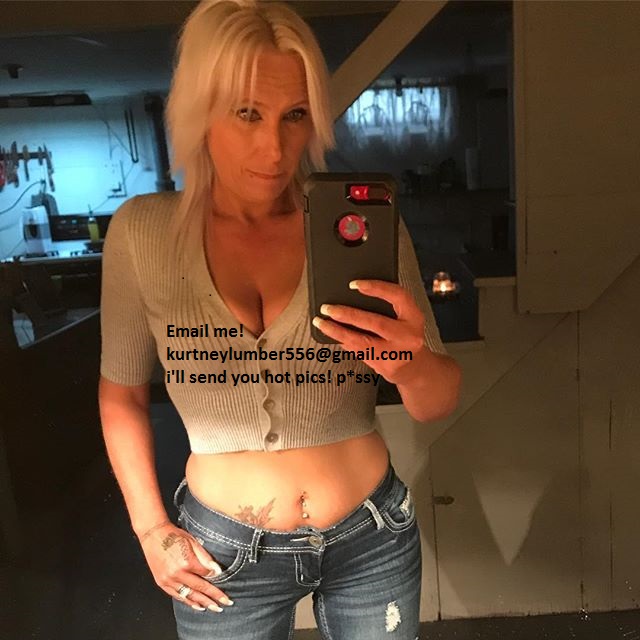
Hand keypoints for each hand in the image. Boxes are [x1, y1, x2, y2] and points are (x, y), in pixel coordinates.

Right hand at [138, 522, 233, 612]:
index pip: (206, 574)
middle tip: (225, 603)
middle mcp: (177, 574)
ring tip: (213, 607)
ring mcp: (168, 580)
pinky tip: (196, 605)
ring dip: (202, 603)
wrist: (153, 534)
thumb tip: (217, 571)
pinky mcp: (162, 583)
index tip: (224, 581)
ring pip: (189, 596)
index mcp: (186, 562)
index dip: (216, 578)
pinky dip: (188, 602)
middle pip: (199, 589)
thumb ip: (205, 557)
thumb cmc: (173, 535)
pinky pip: (177, 596)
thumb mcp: (193, 541)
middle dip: (213, 597)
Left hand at [312, 279, 427, 385]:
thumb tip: (353, 293)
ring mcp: (397, 354)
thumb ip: (387, 305)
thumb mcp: (404, 318)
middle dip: (348, 314)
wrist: (414, 368)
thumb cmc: (404, 336)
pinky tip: (332, 335)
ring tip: (321, 322)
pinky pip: (359, 352)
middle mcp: (408, 336)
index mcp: (414, 317)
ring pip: (362, 341)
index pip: (398, 296)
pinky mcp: (385, 367)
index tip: (354, 284)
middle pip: (375, 322)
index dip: (376, 288)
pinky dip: (343, 342)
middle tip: (328, 308)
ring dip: (337, 331)